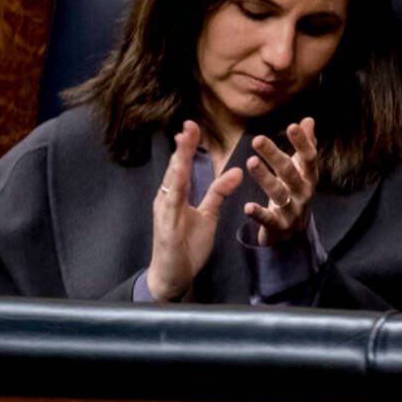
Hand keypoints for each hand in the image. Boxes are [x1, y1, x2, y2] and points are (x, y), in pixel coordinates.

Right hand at [148, 120, 243, 301]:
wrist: (172, 276)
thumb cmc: (186, 245)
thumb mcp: (208, 215)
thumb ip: (219, 193)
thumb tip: (237, 171)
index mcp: (176, 196)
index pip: (183, 166)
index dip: (188, 147)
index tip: (193, 126)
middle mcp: (167, 200)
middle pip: (175, 168)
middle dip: (182, 147)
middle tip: (189, 125)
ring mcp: (164, 212)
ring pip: (171, 183)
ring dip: (177, 161)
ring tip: (184, 142)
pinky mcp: (165, 227)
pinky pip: (170, 205)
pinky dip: (175, 189)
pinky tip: (180, 176)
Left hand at [243, 117, 319, 245]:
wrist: (295, 229)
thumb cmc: (296, 190)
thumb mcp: (302, 168)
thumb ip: (306, 144)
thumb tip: (308, 120)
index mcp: (309, 176)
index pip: (308, 157)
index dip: (302, 142)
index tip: (292, 126)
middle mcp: (303, 192)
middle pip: (289, 172)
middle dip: (274, 155)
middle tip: (257, 139)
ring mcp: (293, 209)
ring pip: (278, 193)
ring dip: (264, 178)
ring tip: (250, 162)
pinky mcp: (280, 226)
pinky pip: (269, 219)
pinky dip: (259, 214)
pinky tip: (247, 206)